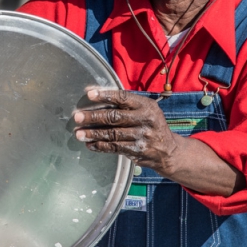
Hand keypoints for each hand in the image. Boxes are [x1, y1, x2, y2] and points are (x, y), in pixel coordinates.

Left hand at [73, 87, 244, 196]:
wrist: (169, 151)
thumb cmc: (150, 124)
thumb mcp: (145, 109)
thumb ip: (125, 103)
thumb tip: (94, 94)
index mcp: (146, 106)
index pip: (123, 98)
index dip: (105, 95)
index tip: (89, 94)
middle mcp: (145, 121)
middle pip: (115, 117)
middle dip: (93, 117)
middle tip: (77, 116)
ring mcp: (141, 137)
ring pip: (112, 135)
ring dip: (93, 134)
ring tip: (78, 133)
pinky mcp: (137, 152)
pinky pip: (115, 148)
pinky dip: (100, 146)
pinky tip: (90, 144)